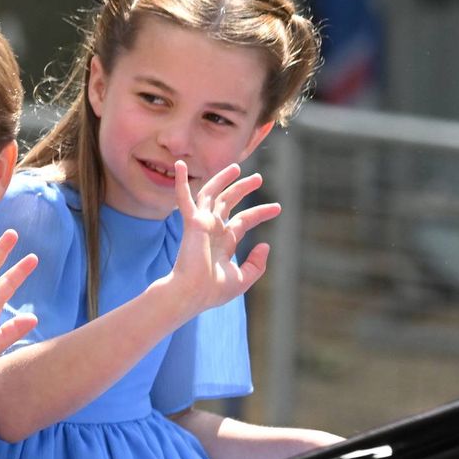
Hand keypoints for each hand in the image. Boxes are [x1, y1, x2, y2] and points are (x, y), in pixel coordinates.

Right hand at [167, 161, 280, 312]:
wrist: (193, 293)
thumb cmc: (214, 291)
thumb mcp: (243, 278)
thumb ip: (256, 264)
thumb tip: (265, 245)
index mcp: (224, 242)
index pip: (243, 221)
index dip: (261, 212)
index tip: (278, 207)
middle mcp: (212, 230)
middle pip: (228, 202)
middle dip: (242, 189)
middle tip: (258, 178)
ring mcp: (202, 224)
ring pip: (211, 194)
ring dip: (223, 179)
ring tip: (237, 167)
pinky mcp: (192, 222)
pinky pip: (185, 198)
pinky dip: (182, 182)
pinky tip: (181, 165)